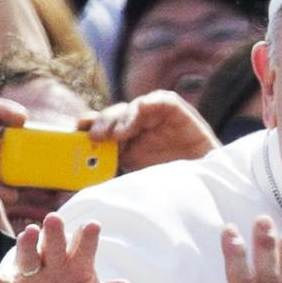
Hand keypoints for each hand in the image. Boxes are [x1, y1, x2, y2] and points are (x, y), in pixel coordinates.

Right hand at [0, 213, 130, 282]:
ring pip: (27, 255)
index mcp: (77, 265)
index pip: (84, 247)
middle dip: (54, 232)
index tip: (93, 226)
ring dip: (27, 244)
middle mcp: (53, 264)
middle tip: (54, 219)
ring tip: (30, 233)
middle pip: (53, 244)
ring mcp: (30, 275)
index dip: (88, 237)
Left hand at [79, 92, 220, 172]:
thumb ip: (112, 171)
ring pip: (131, 107)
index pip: (102, 127)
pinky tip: (138, 117)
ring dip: (121, 117)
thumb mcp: (135, 177)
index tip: (76, 133)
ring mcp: (155, 115)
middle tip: (94, 136)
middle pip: (113, 115)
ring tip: (117, 133)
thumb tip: (77, 182)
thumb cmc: (170, 181)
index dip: (88, 127)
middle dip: (102, 123)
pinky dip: (146, 106)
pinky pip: (157, 100)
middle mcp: (137, 124)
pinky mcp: (173, 108)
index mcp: (125, 139)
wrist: (205, 179)